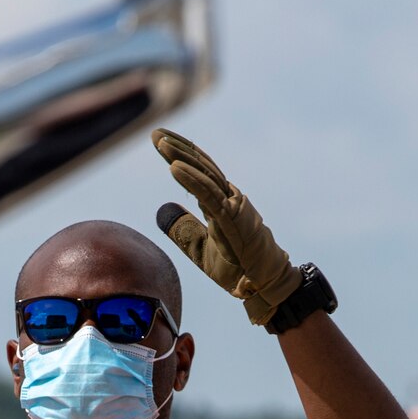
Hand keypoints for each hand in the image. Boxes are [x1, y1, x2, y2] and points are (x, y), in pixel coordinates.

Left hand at [151, 129, 305, 325]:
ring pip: (204, 174)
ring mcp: (231, 205)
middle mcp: (228, 197)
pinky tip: (173, 167)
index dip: (180, 154)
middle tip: (156, 134)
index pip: (198, 171)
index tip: (160, 140)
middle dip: (178, 148)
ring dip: (181, 157)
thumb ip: (183, 228)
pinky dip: (191, 179)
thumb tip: (163, 210)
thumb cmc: (236, 267)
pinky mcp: (232, 217)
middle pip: (200, 165)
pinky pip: (208, 194)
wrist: (261, 284)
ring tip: (160, 143)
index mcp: (220, 202)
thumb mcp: (199, 247)